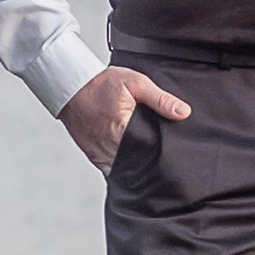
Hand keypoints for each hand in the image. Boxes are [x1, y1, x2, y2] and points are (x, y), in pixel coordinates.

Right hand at [61, 66, 190, 174]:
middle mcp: (110, 146)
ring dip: (137, 168)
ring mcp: (100, 154)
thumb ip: (161, 99)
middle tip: (166, 160)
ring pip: (125, 170)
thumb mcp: (136, 83)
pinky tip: (133, 165)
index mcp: (123, 129)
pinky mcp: (94, 156)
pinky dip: (122, 169)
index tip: (174, 155)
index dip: (162, 154)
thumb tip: (183, 112)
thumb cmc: (101, 83)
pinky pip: (111, 170)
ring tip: (151, 164)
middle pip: (138, 164)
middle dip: (151, 163)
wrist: (71, 86)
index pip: (150, 151)